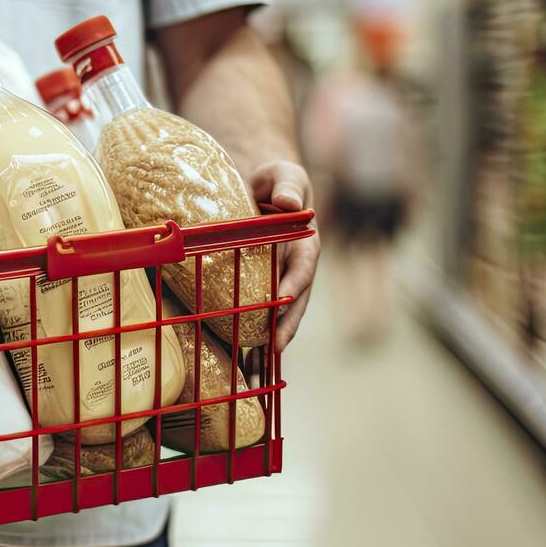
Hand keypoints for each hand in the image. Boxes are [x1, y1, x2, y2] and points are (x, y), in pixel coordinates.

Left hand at [249, 161, 319, 351]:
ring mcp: (278, 282)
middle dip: (284, 327)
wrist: (262, 190)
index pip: (303, 266)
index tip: (282, 299)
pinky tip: (240, 364)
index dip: (294, 283)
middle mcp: (294, 269)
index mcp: (305, 244)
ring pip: (278, 318)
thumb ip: (288, 185)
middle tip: (272, 348)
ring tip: (254, 371)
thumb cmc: (277, 182)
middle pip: (294, 303)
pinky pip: (257, 317)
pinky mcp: (260, 290)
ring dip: (267, 345)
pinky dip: (250, 340)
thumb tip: (290, 203)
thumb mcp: (284, 174)